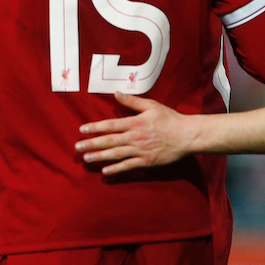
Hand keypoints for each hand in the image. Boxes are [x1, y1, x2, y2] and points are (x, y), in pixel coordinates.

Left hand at [74, 93, 195, 174]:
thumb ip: (132, 101)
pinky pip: (128, 166)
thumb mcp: (151, 105)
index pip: (110, 125)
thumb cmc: (169, 118)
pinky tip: (105, 171)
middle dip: (91, 144)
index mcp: (135, 123)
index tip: (82, 129)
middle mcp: (134, 137)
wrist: (187, 136)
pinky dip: (116, 169)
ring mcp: (140, 151)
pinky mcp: (146, 162)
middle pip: (109, 141)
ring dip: (100, 157)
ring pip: (116, 154)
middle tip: (77, 147)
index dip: (95, 127)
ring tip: (86, 159)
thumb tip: (116, 93)